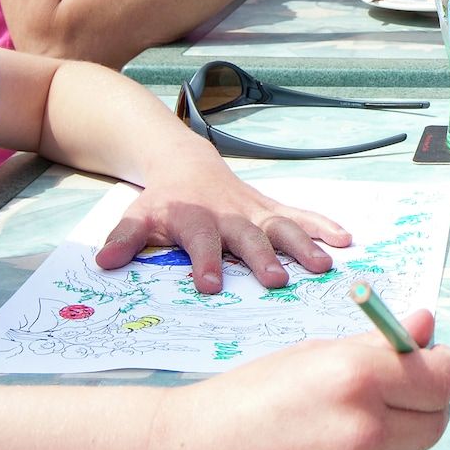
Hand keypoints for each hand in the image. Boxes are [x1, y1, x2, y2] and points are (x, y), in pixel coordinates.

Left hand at [93, 151, 349, 293]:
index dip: (205, 261)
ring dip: (304, 245)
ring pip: (282, 226)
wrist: (185, 163)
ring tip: (323, 265)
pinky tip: (346, 239)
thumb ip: (123, 239)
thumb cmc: (164, 202)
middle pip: (248, 236)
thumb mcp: (137, 215)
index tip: (211, 286)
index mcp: (196, 219)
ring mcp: (255, 210)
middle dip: (263, 257)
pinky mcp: (272, 208)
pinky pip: (301, 215)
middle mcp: (230, 215)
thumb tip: (104, 264)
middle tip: (277, 281)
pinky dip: (323, 225)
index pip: (200, 241)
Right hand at [159, 308, 449, 449]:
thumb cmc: (244, 401)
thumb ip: (375, 346)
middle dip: (415, 413)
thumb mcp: (308, 357)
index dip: (439, 372)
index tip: (428, 374)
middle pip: (436, 423)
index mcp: (356, 376)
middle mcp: (362, 431)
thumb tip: (430, 327)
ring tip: (334, 448)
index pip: (445, 377)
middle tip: (372, 411)